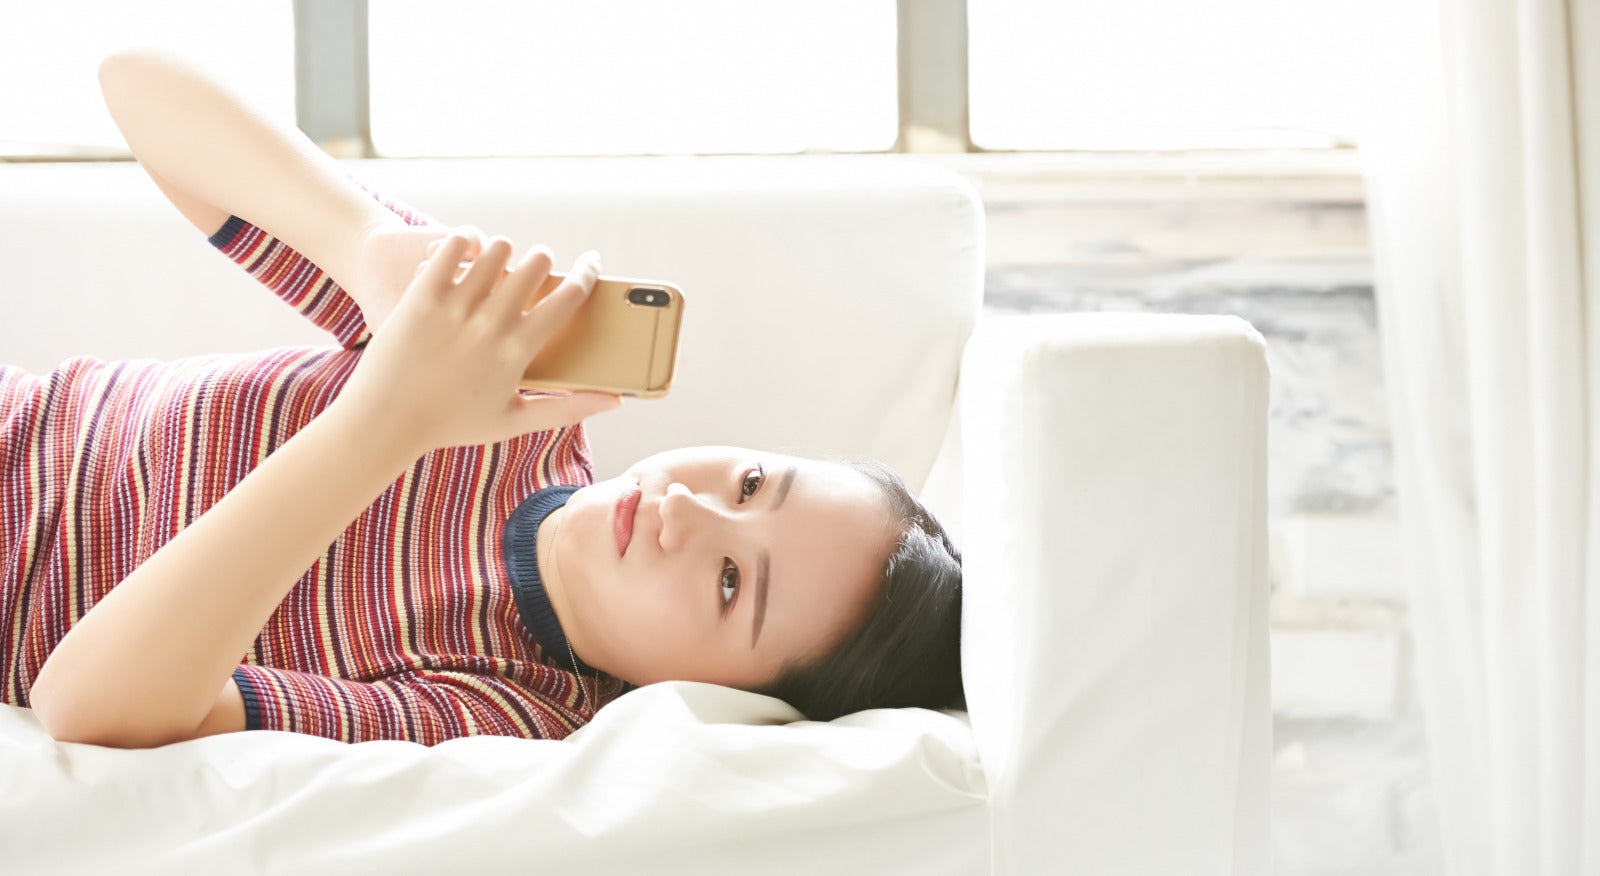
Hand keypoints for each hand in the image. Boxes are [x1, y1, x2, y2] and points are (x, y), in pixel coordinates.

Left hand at [335, 229, 620, 455]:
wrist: (385, 420)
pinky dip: (465, 240)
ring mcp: (455, 307)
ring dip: (506, 249)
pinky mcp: (422, 294)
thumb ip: (568, 409)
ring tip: (501, 259)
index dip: (587, 275)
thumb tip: (615, 401)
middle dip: (545, 259)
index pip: (568, 299)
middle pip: (537, 266)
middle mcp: (491, 325)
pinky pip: (452, 247)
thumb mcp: (514, 422)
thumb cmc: (451, 424)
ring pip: (498, 250)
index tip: (592, 264)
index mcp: (518, 352)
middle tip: (539, 266)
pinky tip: (468, 248)